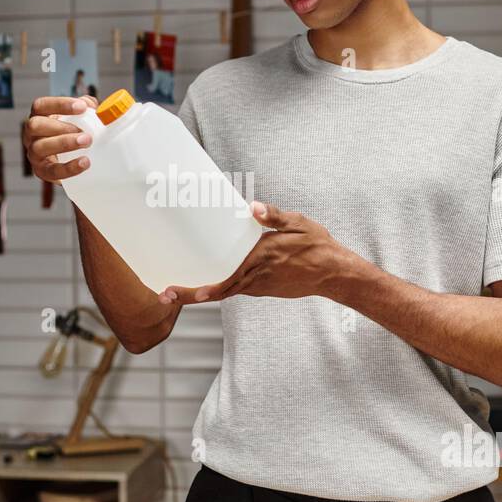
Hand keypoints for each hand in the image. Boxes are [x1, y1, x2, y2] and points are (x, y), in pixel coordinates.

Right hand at [22, 95, 99, 183]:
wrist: (75, 163)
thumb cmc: (74, 134)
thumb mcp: (79, 118)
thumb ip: (86, 108)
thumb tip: (91, 105)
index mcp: (39, 117)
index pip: (41, 106)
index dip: (60, 104)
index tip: (83, 107)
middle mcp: (31, 134)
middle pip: (34, 125)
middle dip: (60, 126)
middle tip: (83, 130)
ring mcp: (34, 153)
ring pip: (39, 147)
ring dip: (64, 143)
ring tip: (86, 142)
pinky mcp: (42, 171)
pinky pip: (52, 171)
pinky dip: (69, 167)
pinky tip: (85, 162)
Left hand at [157, 201, 354, 304]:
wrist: (335, 273)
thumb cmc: (317, 246)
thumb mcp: (298, 224)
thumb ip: (274, 216)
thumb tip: (252, 207)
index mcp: (260, 260)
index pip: (225, 281)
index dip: (200, 290)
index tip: (180, 291)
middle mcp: (256, 277)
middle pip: (218, 291)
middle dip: (191, 294)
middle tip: (165, 294)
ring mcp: (260, 286)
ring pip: (227, 290)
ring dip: (205, 291)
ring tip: (181, 286)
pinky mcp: (265, 288)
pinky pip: (239, 288)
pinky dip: (222, 286)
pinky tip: (212, 277)